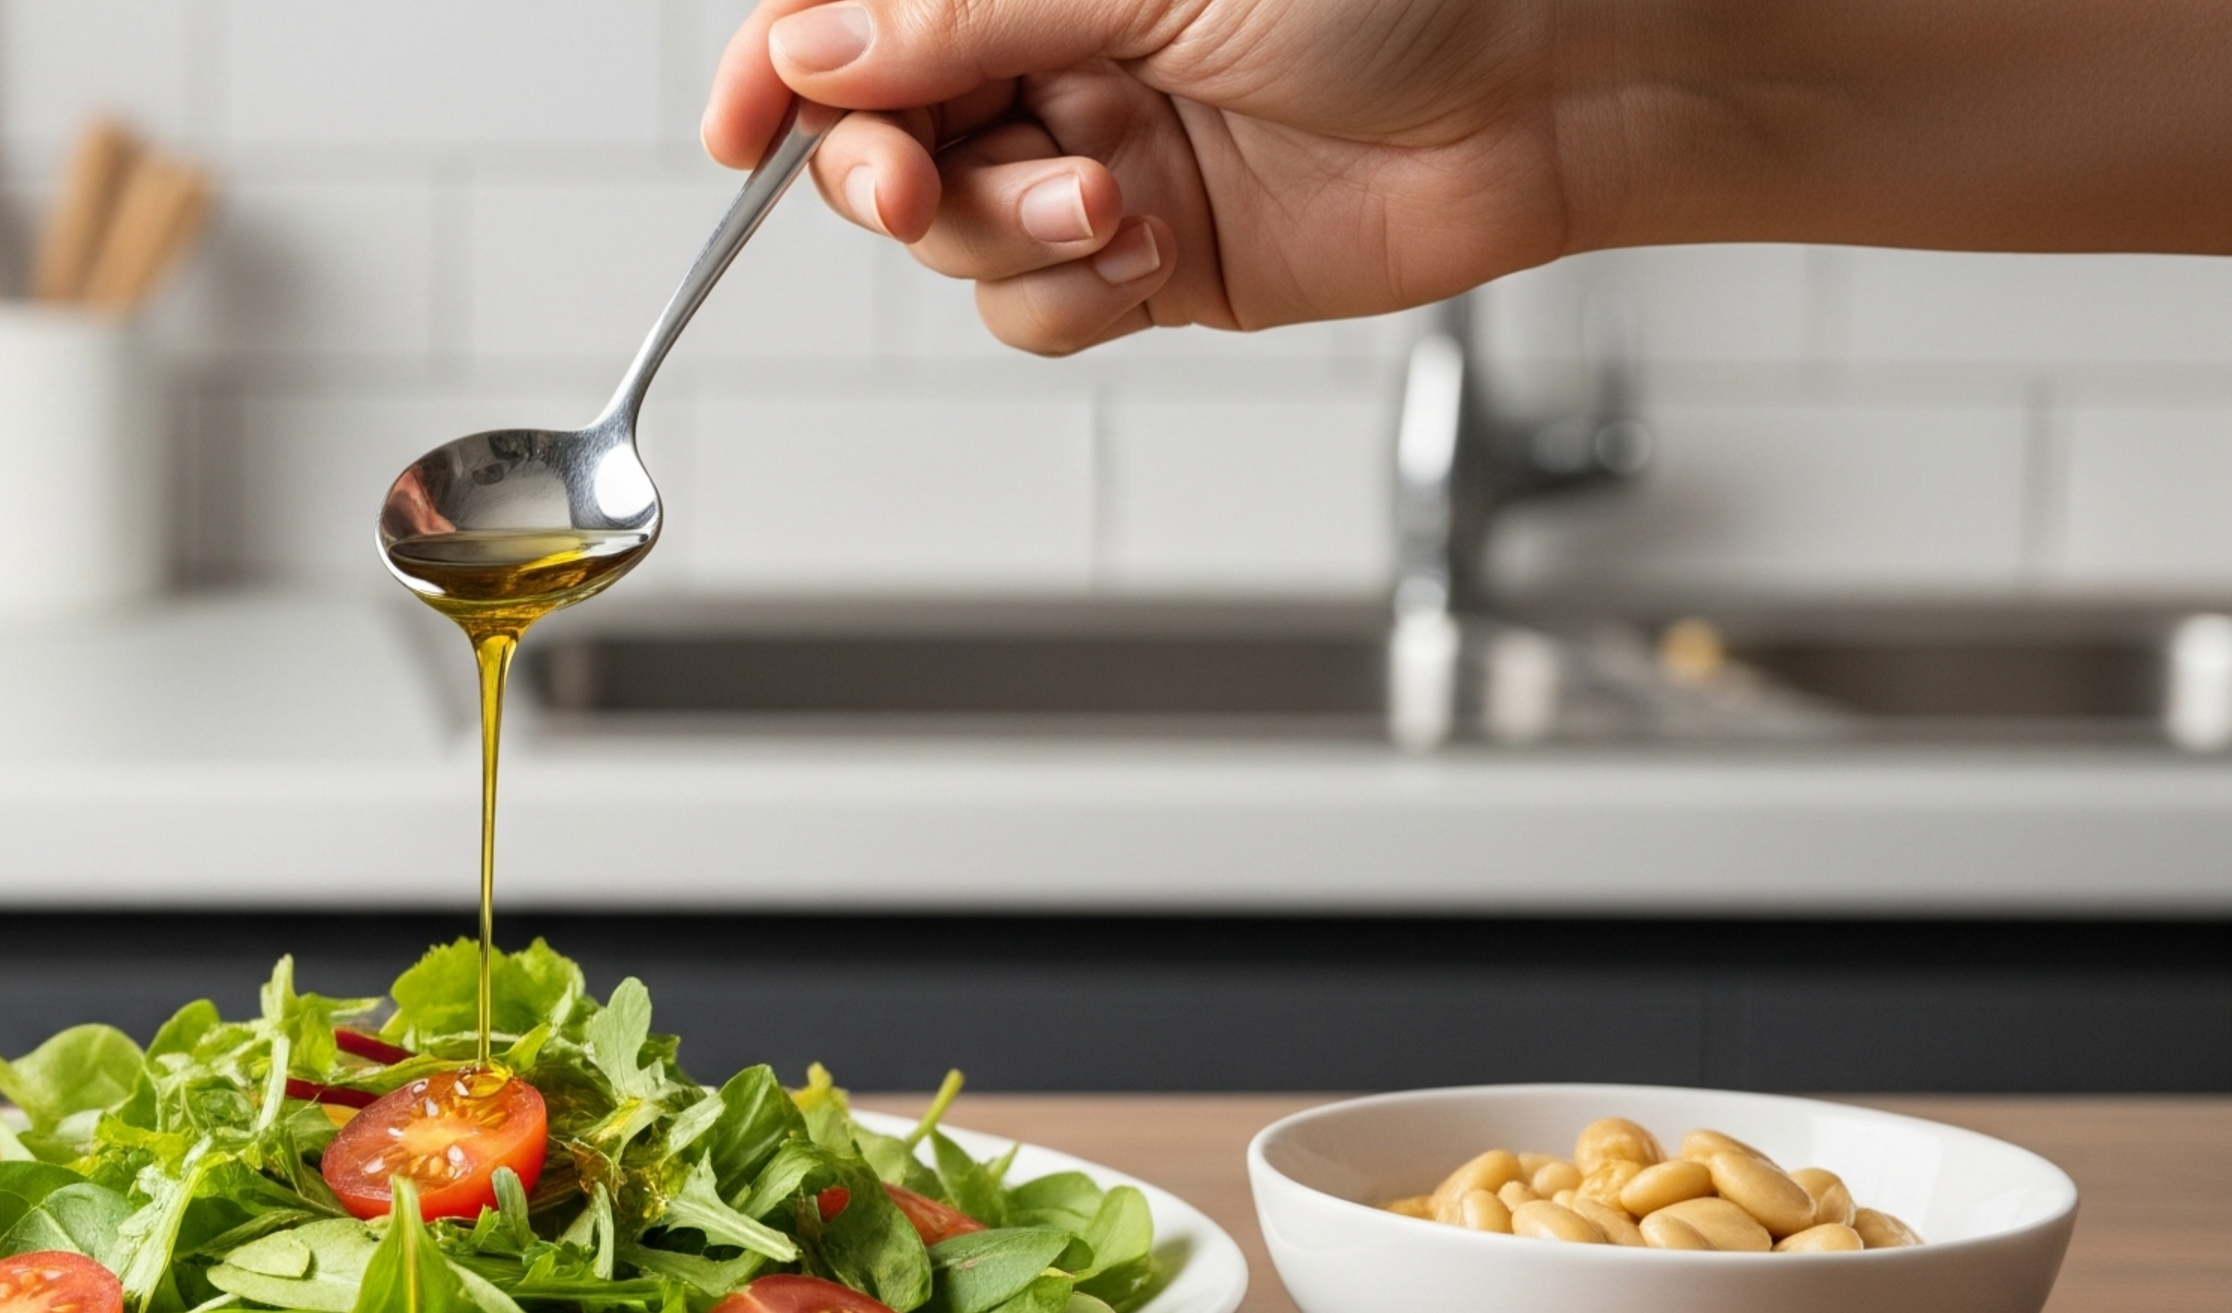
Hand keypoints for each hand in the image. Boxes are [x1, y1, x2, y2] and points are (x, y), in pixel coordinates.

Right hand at [703, 0, 1615, 353]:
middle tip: (912, 182)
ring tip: (1114, 201)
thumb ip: (963, 15)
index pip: (851, 17)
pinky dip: (1065, 293)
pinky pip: (1026, 308)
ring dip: (1001, 232)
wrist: (1546, 87)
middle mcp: (1050, 56)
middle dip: (879, 169)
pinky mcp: (1146, 261)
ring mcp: (1092, 160)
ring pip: (945, 236)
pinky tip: (1148, 251)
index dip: (776, 69)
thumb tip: (810, 47)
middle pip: (875, 136)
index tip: (740, 130)